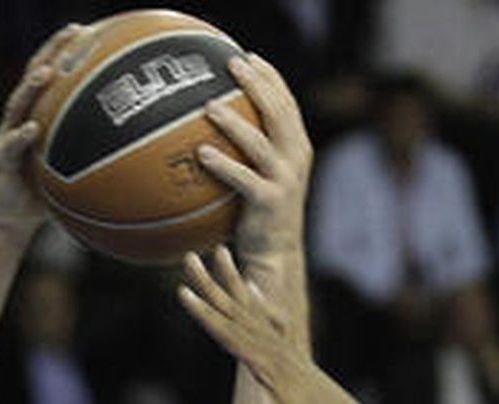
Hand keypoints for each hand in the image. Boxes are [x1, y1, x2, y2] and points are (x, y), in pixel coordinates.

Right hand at [0, 23, 82, 232]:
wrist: (14, 216)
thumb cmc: (46, 189)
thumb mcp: (73, 165)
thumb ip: (95, 152)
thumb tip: (138, 149)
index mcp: (36, 115)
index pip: (50, 75)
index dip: (64, 52)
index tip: (86, 30)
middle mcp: (20, 119)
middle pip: (34, 78)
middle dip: (52, 52)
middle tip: (73, 32)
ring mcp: (8, 137)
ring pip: (18, 105)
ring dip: (32, 87)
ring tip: (47, 72)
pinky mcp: (1, 162)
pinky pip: (11, 147)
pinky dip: (22, 137)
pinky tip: (33, 128)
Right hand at [177, 246, 364, 403]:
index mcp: (268, 365)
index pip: (228, 334)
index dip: (204, 314)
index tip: (184, 291)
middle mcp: (276, 349)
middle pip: (236, 311)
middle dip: (211, 284)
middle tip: (189, 256)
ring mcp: (285, 349)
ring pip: (252, 309)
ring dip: (233, 281)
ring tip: (221, 251)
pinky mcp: (292, 354)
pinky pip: (272, 320)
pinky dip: (261, 301)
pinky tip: (255, 285)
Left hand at [199, 53, 312, 287]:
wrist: (276, 253)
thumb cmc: (260, 212)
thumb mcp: (261, 174)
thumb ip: (249, 148)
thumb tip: (209, 117)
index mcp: (297, 148)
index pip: (287, 103)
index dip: (270, 77)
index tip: (247, 56)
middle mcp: (296, 160)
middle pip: (279, 113)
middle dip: (256, 85)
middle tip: (231, 65)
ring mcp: (285, 181)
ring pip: (261, 143)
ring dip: (234, 123)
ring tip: (209, 106)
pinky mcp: (270, 202)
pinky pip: (244, 178)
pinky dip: (223, 165)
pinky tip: (201, 152)